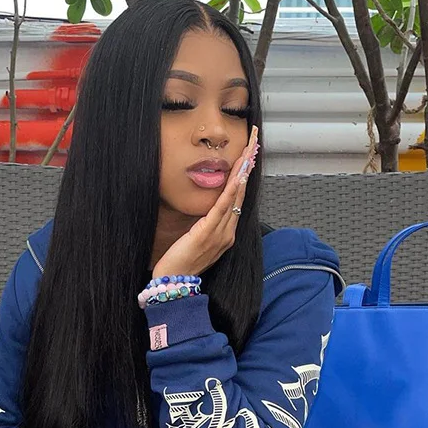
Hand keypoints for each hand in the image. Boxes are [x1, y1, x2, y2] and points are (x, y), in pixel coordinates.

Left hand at [153, 126, 258, 279]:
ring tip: (249, 152)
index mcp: (226, 234)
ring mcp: (221, 233)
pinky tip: (237, 177)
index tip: (248, 157)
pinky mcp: (208, 233)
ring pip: (235, 197)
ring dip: (242, 172)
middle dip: (247, 167)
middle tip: (253, 144)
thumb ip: (204, 227)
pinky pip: (222, 208)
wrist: (174, 284)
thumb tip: (206, 212)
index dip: (244, 177)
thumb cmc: (181, 263)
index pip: (237, 200)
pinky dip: (231, 191)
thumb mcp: (196, 241)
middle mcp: (228, 233)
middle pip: (241, 194)